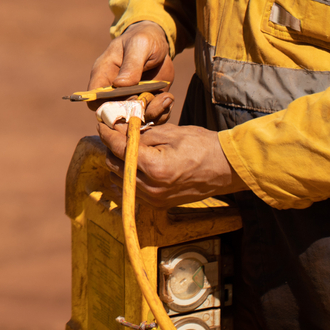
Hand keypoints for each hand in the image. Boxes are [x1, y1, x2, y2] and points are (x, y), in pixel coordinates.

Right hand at [88, 21, 175, 121]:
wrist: (159, 42)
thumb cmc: (143, 39)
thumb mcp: (139, 45)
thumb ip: (131, 65)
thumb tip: (120, 85)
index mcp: (103, 75)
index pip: (94, 101)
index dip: (106, 108)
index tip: (126, 101)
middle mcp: (114, 92)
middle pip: (115, 116)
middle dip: (133, 114)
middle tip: (150, 99)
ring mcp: (130, 99)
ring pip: (135, 120)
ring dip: (151, 114)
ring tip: (164, 98)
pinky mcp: (146, 103)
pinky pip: (151, 117)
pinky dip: (161, 113)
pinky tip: (168, 98)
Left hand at [97, 121, 246, 207]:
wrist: (227, 169)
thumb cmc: (203, 146)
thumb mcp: (171, 133)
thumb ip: (142, 134)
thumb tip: (119, 130)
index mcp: (154, 167)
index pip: (119, 149)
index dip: (108, 134)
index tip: (102, 125)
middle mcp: (151, 187)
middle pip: (114, 166)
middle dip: (112, 148)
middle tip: (116, 134)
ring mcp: (154, 199)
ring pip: (120, 180)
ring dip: (118, 163)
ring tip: (127, 148)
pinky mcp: (158, 204)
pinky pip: (132, 191)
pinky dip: (127, 177)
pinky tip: (134, 165)